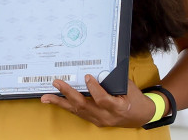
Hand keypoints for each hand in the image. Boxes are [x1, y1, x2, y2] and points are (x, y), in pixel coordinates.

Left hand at [39, 75, 155, 127]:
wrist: (141, 116)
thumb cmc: (136, 99)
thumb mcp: (128, 87)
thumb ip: (112, 80)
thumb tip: (97, 68)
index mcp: (118, 108)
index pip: (102, 100)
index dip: (94, 89)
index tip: (87, 76)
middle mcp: (106, 117)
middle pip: (84, 106)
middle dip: (68, 94)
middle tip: (57, 83)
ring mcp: (99, 120)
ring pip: (77, 111)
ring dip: (60, 103)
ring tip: (46, 97)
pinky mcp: (94, 120)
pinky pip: (78, 112)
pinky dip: (66, 105)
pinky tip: (56, 100)